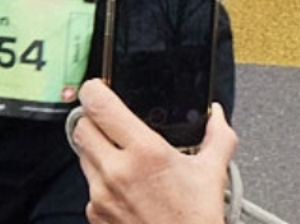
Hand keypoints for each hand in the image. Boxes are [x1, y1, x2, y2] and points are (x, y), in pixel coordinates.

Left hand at [75, 80, 235, 223]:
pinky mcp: (95, 214)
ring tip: (126, 162)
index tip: (98, 88)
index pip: (98, 104)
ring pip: (82, 156)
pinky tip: (125, 190)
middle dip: (94, 122)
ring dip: (97, 152)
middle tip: (112, 127)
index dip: (94, 90)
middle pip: (81, 126)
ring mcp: (102, 194)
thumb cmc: (196, 222)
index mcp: (145, 152)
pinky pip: (88, 187)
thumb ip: (218, 137)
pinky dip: (101, 183)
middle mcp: (117, 171)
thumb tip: (217, 116)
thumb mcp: (212, 175)